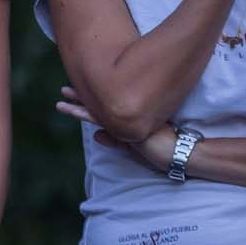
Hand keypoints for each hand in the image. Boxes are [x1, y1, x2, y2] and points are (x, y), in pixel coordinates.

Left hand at [55, 86, 174, 172]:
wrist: (184, 153)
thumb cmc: (163, 151)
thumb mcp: (135, 147)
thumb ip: (116, 141)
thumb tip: (95, 136)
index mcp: (128, 119)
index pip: (105, 108)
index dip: (90, 101)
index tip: (76, 93)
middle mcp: (127, 116)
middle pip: (99, 105)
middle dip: (81, 98)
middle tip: (64, 90)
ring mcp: (128, 120)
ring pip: (97, 110)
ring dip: (78, 105)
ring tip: (61, 101)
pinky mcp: (129, 127)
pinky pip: (104, 119)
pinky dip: (87, 115)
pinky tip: (75, 112)